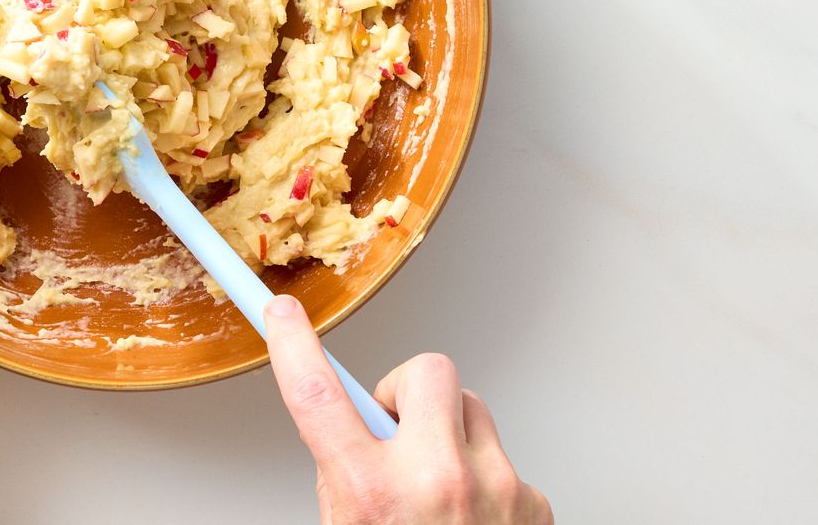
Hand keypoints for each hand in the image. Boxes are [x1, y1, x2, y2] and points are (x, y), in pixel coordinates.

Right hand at [264, 295, 550, 523]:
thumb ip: (347, 478)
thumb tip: (357, 430)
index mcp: (372, 496)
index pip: (318, 396)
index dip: (293, 345)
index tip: (283, 314)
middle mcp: (436, 483)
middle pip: (425, 371)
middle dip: (408, 390)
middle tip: (396, 425)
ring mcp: (495, 489)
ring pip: (471, 410)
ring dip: (450, 435)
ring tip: (439, 488)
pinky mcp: (534, 502)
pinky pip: (503, 459)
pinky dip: (486, 481)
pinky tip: (473, 521)